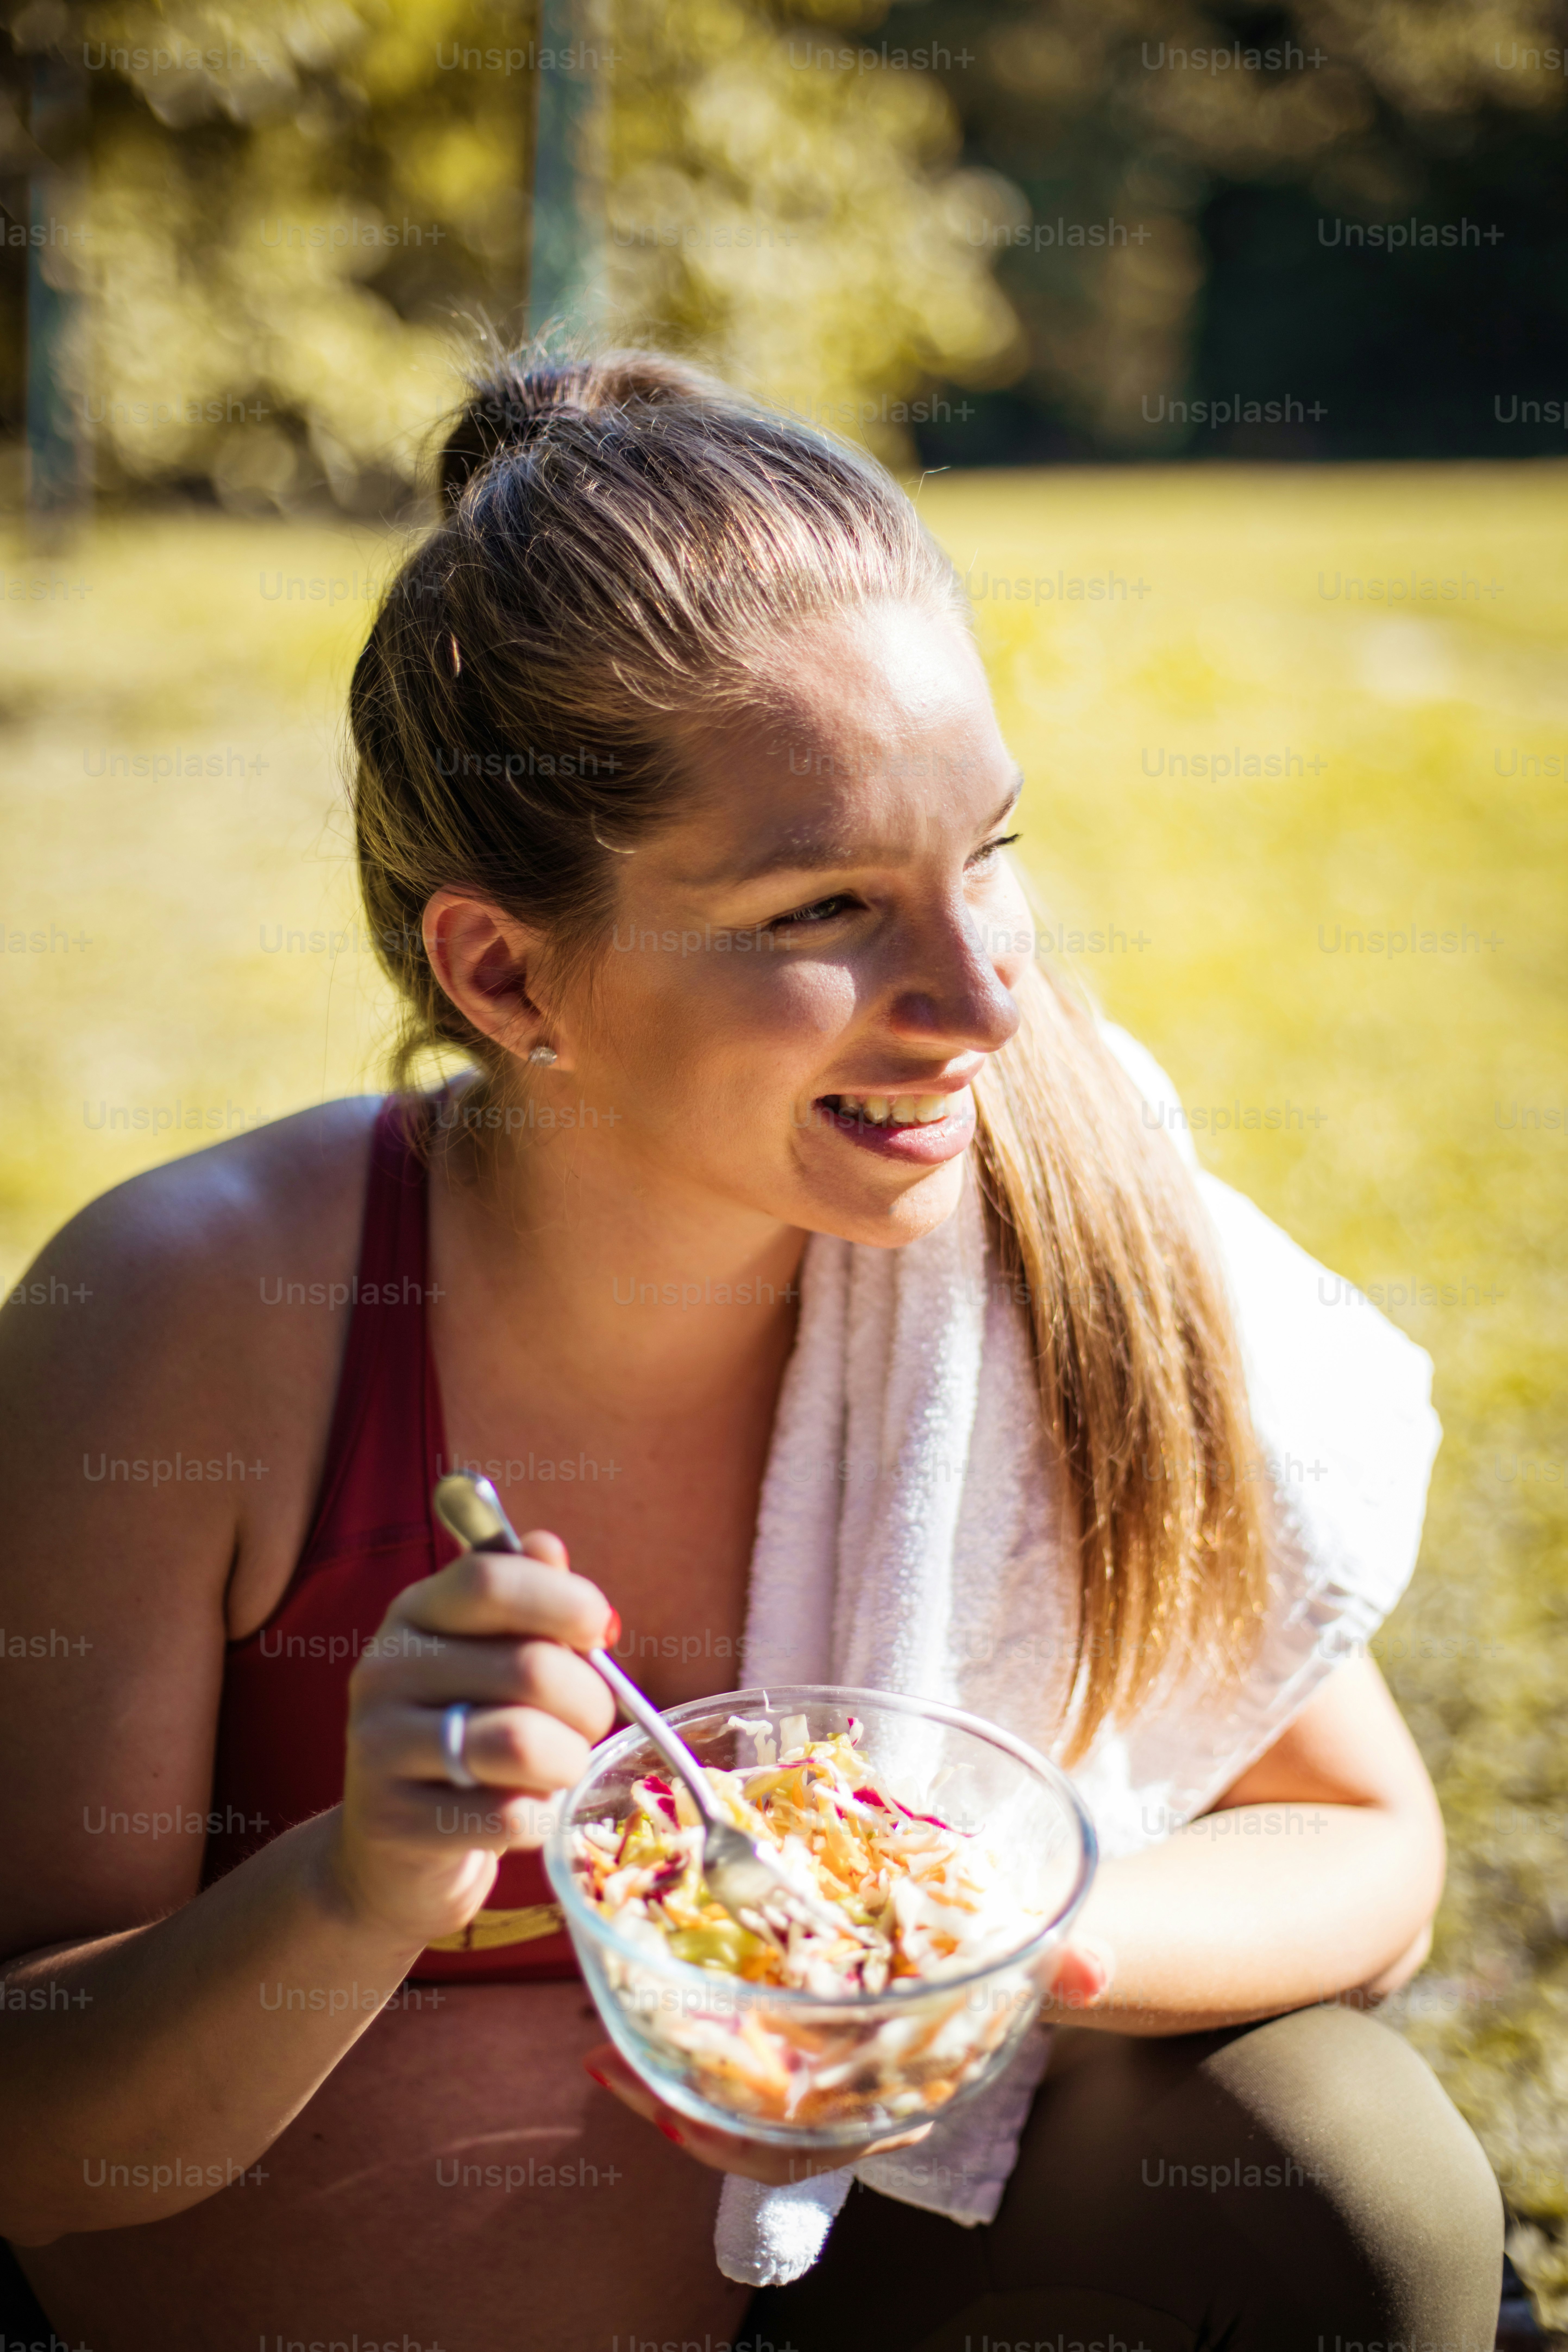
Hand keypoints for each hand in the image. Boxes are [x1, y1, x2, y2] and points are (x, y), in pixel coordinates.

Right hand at [327, 1529, 615, 1947]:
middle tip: (589, 1723)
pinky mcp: (393, 1822)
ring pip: (521, 1743)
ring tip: (560, 1767)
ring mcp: (379, 1747)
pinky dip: (540, 1816)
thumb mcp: (491, 1657)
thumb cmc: (466, 1733)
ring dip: (568, 1761)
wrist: (390, 1851)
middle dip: (588, 1701)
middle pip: (529, 1667)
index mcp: (414, 1615)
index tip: (601, 1629)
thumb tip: (549, 1548)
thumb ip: (527, 1601)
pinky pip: (507, 1815)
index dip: (563, 1600)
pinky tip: (526, 1811)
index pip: (489, 1580)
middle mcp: (385, 1671)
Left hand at [581, 1939, 1114, 2182]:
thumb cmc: (1000, 1957)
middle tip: (616, 2074)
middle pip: (746, 2127)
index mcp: (886, 2090)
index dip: (746, 2142)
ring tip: (601, 2044)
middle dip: (678, 2108)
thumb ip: (1063, 1967)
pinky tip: (631, 1992)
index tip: (687, 2121)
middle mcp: (839, 2089)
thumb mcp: (1028, 1960)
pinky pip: (722, 2033)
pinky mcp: (783, 2008)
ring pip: (723, 2090)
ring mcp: (807, 2055)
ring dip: (659, 2067)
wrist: (995, 1937)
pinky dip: (673, 2019)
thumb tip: (1094, 1967)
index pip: (808, 2142)